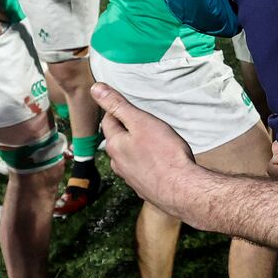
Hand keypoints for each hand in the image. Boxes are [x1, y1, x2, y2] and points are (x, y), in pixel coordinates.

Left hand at [92, 83, 201, 209]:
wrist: (182, 188)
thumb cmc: (165, 154)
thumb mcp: (141, 121)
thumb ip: (118, 105)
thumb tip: (95, 89)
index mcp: (115, 145)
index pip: (108, 120)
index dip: (120, 110)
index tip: (134, 107)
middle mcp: (118, 163)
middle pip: (118, 139)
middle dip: (129, 129)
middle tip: (147, 123)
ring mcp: (130, 177)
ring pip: (128, 156)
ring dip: (137, 148)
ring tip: (155, 142)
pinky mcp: (143, 188)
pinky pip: (141, 170)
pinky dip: (147, 163)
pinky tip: (160, 162)